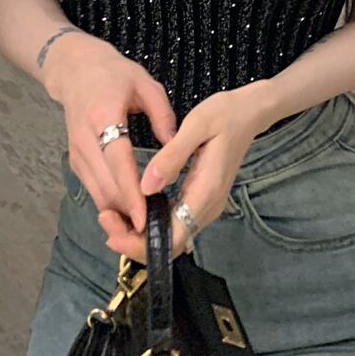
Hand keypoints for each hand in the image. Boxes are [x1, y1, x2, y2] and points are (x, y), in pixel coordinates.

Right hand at [47, 31, 178, 236]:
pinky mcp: (76, 160)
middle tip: (154, 228)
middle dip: (128, 211)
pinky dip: (111, 203)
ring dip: (120, 212)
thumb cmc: (113, 74)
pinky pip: (93, 189)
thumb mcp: (145, 84)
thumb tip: (176, 146)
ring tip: (146, 226)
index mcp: (103, 115)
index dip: (131, 191)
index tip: (145, 215)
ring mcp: (76, 152)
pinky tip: (131, 210)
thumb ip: (163, 115)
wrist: (75, 69)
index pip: (117, 161)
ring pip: (97, 193)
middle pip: (105, 185)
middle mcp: (84, 138)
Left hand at [97, 84, 267, 263]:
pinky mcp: (200, 198)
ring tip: (111, 216)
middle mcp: (208, 205)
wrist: (248, 112)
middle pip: (171, 243)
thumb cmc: (224, 114)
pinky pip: (174, 221)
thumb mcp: (196, 126)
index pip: (174, 236)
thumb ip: (172, 157)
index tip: (113, 233)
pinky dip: (151, 222)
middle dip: (135, 242)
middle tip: (105, 222)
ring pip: (172, 235)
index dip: (142, 243)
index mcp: (206, 190)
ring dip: (140, 234)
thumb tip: (146, 187)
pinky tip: (131, 207)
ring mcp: (205, 204)